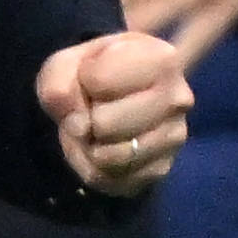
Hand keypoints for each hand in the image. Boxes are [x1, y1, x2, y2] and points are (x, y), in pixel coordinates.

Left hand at [37, 31, 193, 194]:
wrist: (116, 99)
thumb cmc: (93, 74)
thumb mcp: (66, 64)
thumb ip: (59, 82)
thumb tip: (78, 124)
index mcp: (162, 58)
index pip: (98, 81)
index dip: (81, 82)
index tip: (92, 79)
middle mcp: (178, 98)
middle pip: (105, 124)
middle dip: (86, 120)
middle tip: (93, 110)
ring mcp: (175, 137)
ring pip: (109, 157)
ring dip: (88, 147)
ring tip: (96, 131)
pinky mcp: (162, 168)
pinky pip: (111, 179)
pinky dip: (95, 169)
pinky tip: (103, 149)